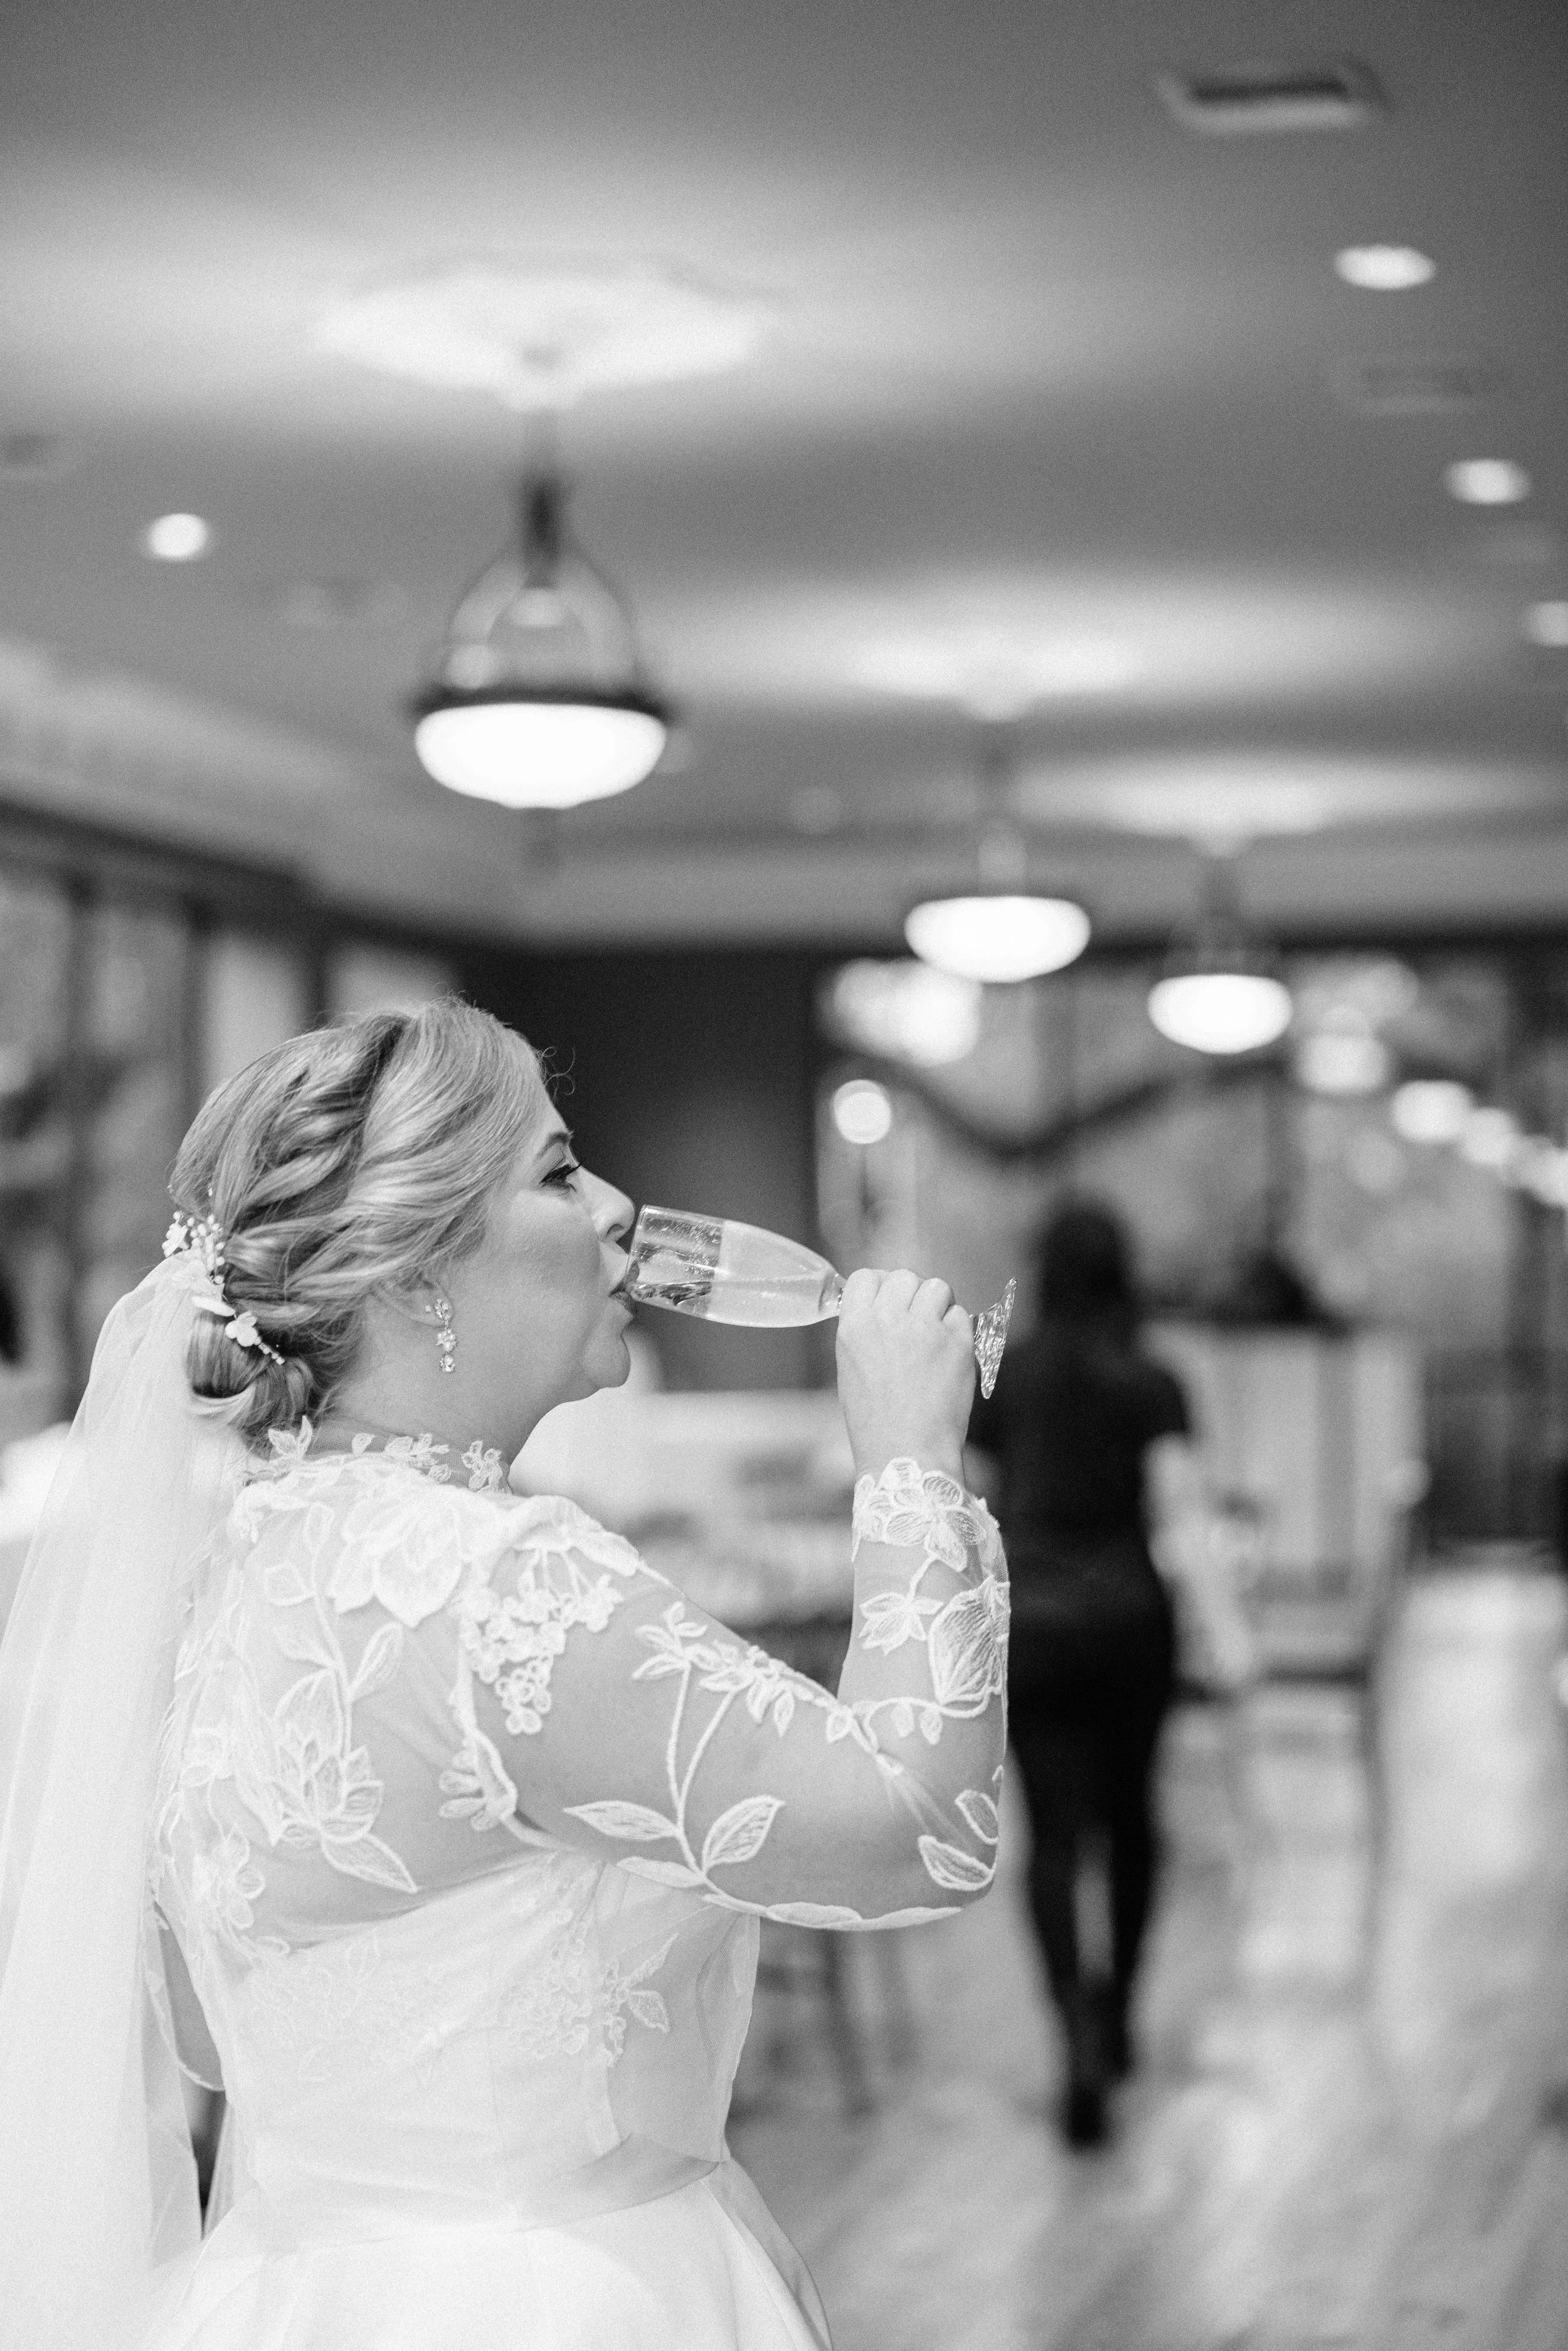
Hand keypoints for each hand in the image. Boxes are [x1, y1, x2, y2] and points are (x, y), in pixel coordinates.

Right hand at [835, 1267, 974, 1483]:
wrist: (907, 1453)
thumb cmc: (875, 1423)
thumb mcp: (851, 1371)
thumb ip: (867, 1334)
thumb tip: (886, 1312)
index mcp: (855, 1326)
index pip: (866, 1277)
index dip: (881, 1287)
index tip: (890, 1302)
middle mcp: (888, 1319)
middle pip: (904, 1277)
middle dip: (912, 1294)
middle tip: (917, 1320)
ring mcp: (925, 1328)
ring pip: (937, 1288)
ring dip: (938, 1306)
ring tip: (936, 1335)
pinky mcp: (957, 1342)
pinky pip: (961, 1316)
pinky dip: (958, 1331)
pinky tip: (950, 1356)